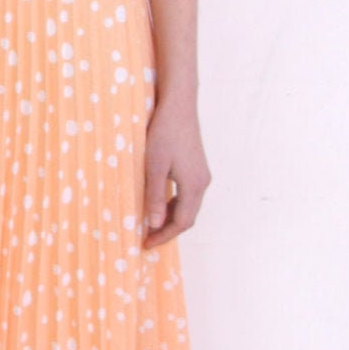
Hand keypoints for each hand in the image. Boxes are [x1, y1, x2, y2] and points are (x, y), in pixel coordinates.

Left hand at [141, 93, 210, 249]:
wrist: (178, 105)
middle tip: (146, 238)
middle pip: (188, 217)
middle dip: (167, 230)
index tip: (146, 244)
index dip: (164, 236)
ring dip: (170, 218)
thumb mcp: (154, 167)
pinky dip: (173, 205)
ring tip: (148, 223)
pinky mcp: (197, 168)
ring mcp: (202, 175)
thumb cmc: (163, 133)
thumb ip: (154, 197)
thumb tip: (154, 225)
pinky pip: (187, 195)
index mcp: (194, 185)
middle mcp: (202, 182)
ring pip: (188, 206)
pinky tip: (157, 204)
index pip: (182, 222)